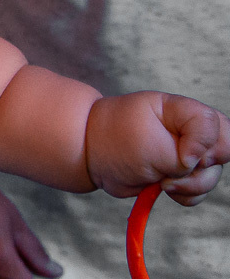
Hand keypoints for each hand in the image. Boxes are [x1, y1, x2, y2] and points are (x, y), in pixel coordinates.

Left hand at [86, 92, 229, 204]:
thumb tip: (201, 164)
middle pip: (222, 151)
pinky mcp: (179, 172)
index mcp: (181, 110)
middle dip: (202, 169)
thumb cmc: (114, 139)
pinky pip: (199, 191)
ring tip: (161, 181)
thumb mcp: (149, 143)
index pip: (214, 124)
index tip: (180, 157)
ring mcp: (186, 151)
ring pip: (211, 175)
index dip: (202, 145)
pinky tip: (163, 188)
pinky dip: (185, 195)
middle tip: (174, 168)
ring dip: (190, 186)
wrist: (90, 153)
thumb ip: (183, 154)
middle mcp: (189, 129)